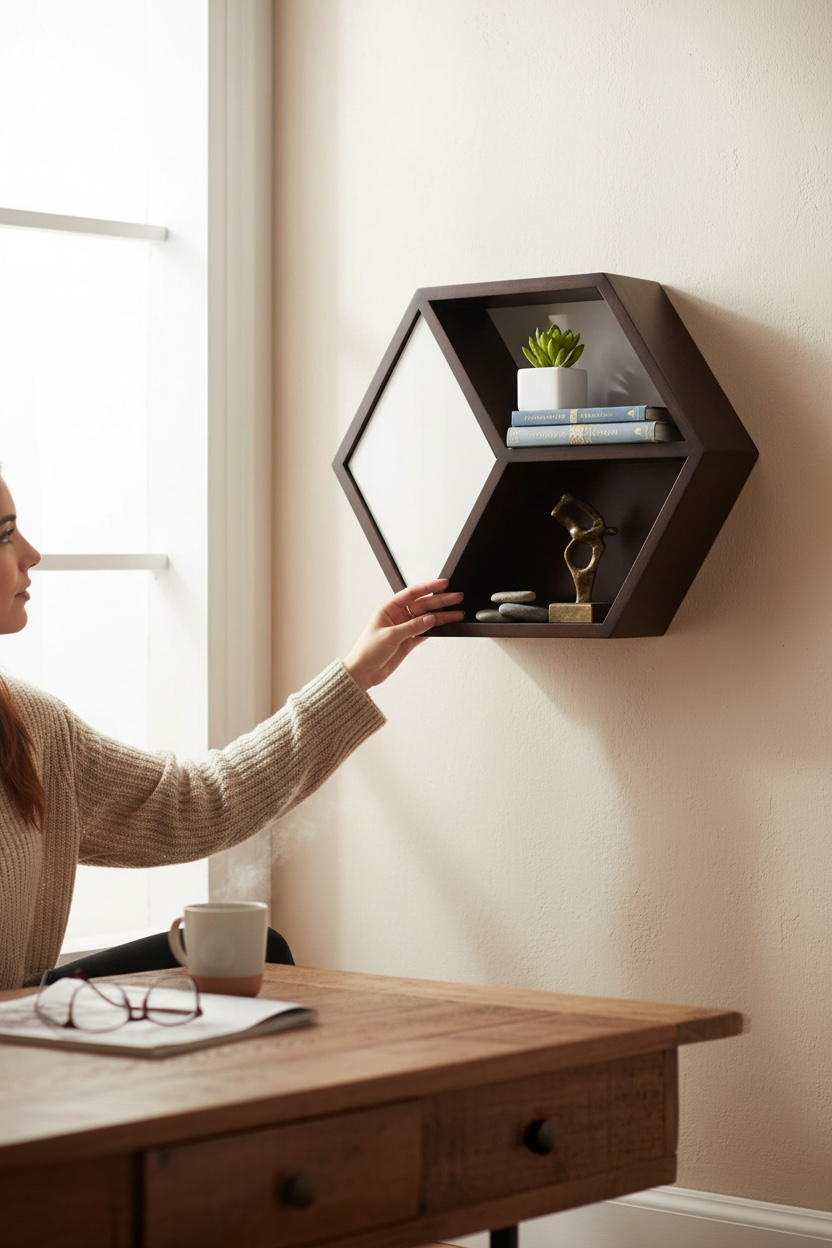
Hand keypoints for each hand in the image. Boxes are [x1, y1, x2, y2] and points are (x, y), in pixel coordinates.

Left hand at [343, 579, 464, 690]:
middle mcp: (398, 616)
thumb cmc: (367, 651)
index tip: (443, 584)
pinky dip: (436, 629)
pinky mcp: (408, 641)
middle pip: (423, 605)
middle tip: (457, 597)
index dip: (429, 587)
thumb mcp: (390, 636)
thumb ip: (412, 627)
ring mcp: (404, 629)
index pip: (412, 593)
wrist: (363, 672)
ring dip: (442, 616)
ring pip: (427, 619)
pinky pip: (425, 632)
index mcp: (389, 608)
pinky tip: (447, 625)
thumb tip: (431, 619)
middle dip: (440, 601)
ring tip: (458, 613)